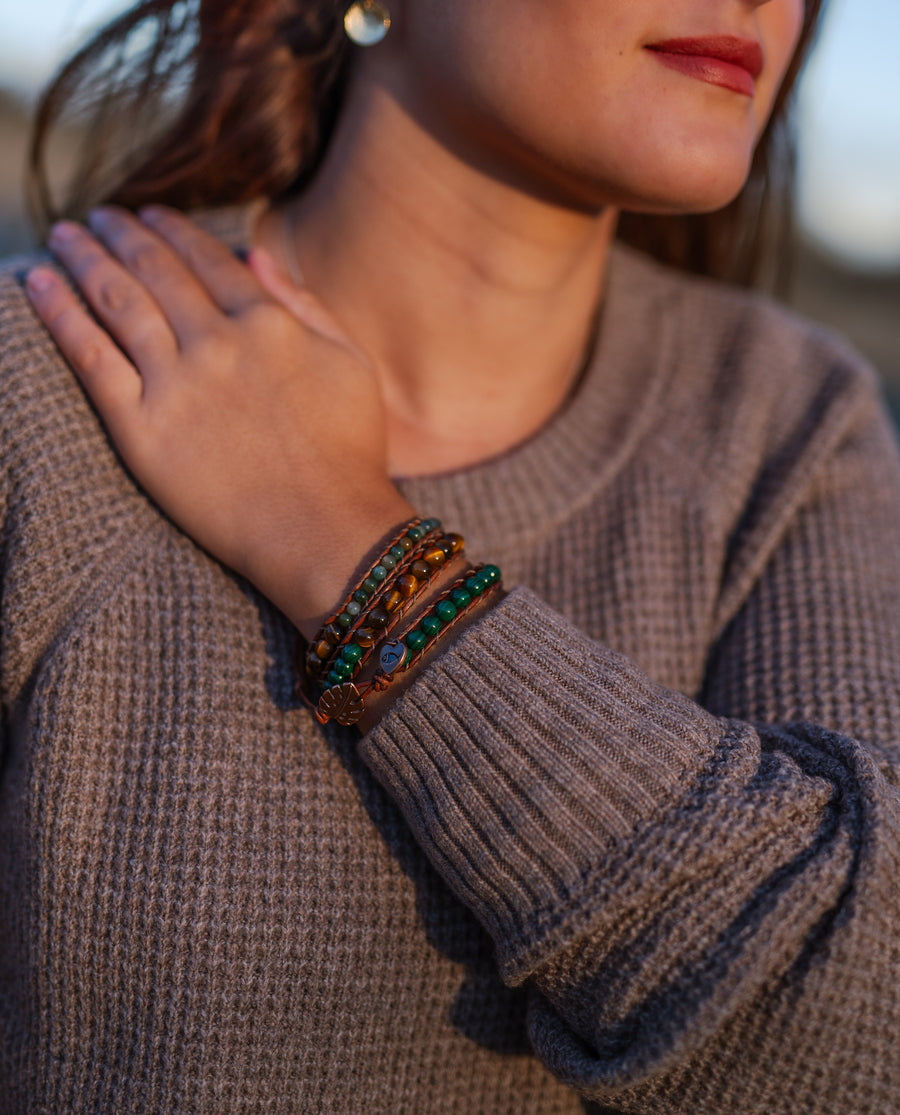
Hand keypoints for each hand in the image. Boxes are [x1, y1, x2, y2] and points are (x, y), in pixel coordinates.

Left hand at [25, 205, 413, 635]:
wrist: (325, 531)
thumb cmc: (348, 453)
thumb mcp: (351, 364)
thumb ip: (306, 302)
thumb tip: (255, 252)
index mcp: (270, 322)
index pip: (208, 257)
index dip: (173, 229)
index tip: (152, 213)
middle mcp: (218, 342)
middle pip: (156, 269)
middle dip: (122, 232)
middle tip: (100, 215)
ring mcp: (177, 384)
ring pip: (117, 301)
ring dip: (84, 256)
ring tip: (64, 235)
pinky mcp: (142, 429)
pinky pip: (90, 358)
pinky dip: (60, 314)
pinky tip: (39, 283)